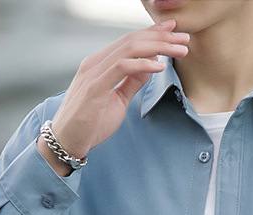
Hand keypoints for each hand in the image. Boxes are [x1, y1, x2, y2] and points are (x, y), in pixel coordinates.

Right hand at [37, 20, 188, 172]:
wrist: (67, 143)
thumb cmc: (89, 125)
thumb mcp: (118, 100)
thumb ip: (131, 82)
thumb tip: (149, 67)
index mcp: (100, 64)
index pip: (129, 42)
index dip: (153, 34)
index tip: (175, 32)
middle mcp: (95, 63)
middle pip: (132, 40)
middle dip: (161, 37)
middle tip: (185, 39)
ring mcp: (93, 73)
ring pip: (129, 49)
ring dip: (158, 47)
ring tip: (179, 51)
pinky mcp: (94, 87)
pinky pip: (121, 68)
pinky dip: (143, 64)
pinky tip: (160, 66)